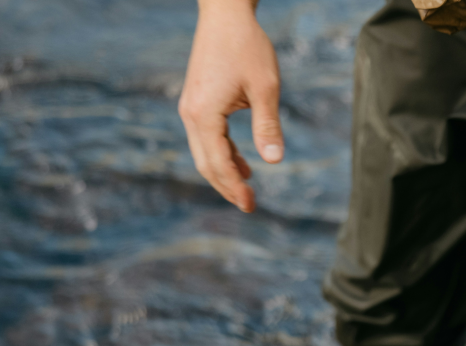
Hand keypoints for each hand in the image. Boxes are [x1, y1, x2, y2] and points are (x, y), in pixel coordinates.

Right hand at [178, 0, 282, 212]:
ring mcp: (191, 108)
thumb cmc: (248, 47)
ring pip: (205, 153)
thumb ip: (268, 125)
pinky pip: (207, 138)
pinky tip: (244, 165)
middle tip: (250, 206)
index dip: (234, 188)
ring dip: (225, 173)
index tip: (250, 206)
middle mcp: (191, 114)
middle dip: (227, 187)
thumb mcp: (265, 88)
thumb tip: (274, 161)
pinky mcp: (197, 102)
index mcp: (204, 114)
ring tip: (248, 191)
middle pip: (206, 164)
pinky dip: (224, 154)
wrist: (225, 13)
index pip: (218, 163)